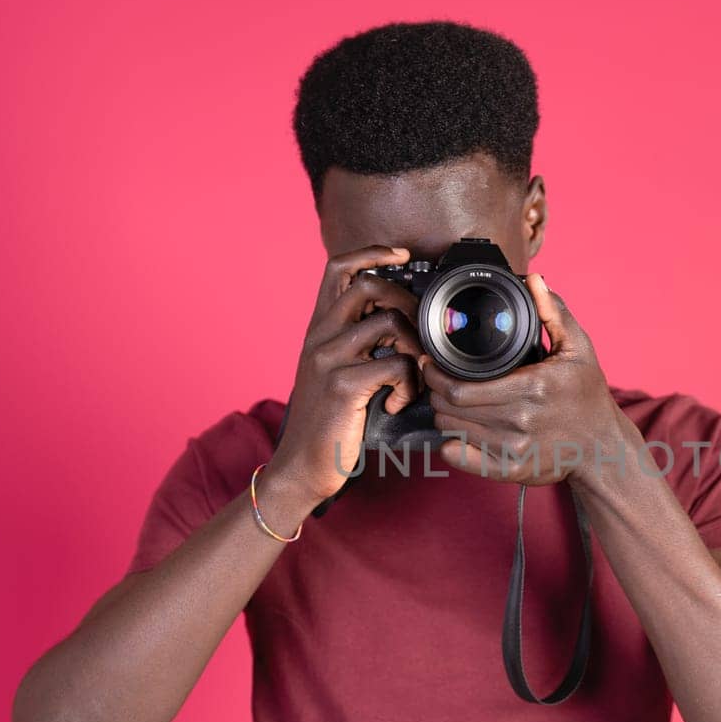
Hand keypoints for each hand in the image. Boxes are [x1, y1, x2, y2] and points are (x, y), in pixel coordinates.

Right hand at [266, 245, 424, 507]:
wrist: (300, 468)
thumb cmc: (328, 424)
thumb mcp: (336, 374)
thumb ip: (358, 346)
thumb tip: (401, 325)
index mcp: (319, 330)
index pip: (339, 268)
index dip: (373, 253)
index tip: (402, 256)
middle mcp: (319, 337)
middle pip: (369, 284)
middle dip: (407, 303)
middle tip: (419, 337)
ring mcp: (328, 359)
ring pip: (389, 322)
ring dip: (415, 349)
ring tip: (412, 379)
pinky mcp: (342, 385)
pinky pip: (395, 365)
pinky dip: (408, 386)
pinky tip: (396, 405)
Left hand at [421, 273, 624, 486]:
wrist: (602, 446)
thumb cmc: (588, 395)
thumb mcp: (578, 348)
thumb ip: (554, 313)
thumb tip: (534, 281)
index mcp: (532, 386)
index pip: (460, 386)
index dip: (437, 375)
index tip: (431, 364)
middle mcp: (521, 419)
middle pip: (451, 409)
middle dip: (435, 392)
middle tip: (434, 380)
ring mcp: (515, 448)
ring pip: (453, 431)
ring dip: (442, 415)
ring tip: (445, 402)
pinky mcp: (512, 470)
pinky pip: (463, 459)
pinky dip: (450, 446)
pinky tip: (454, 434)